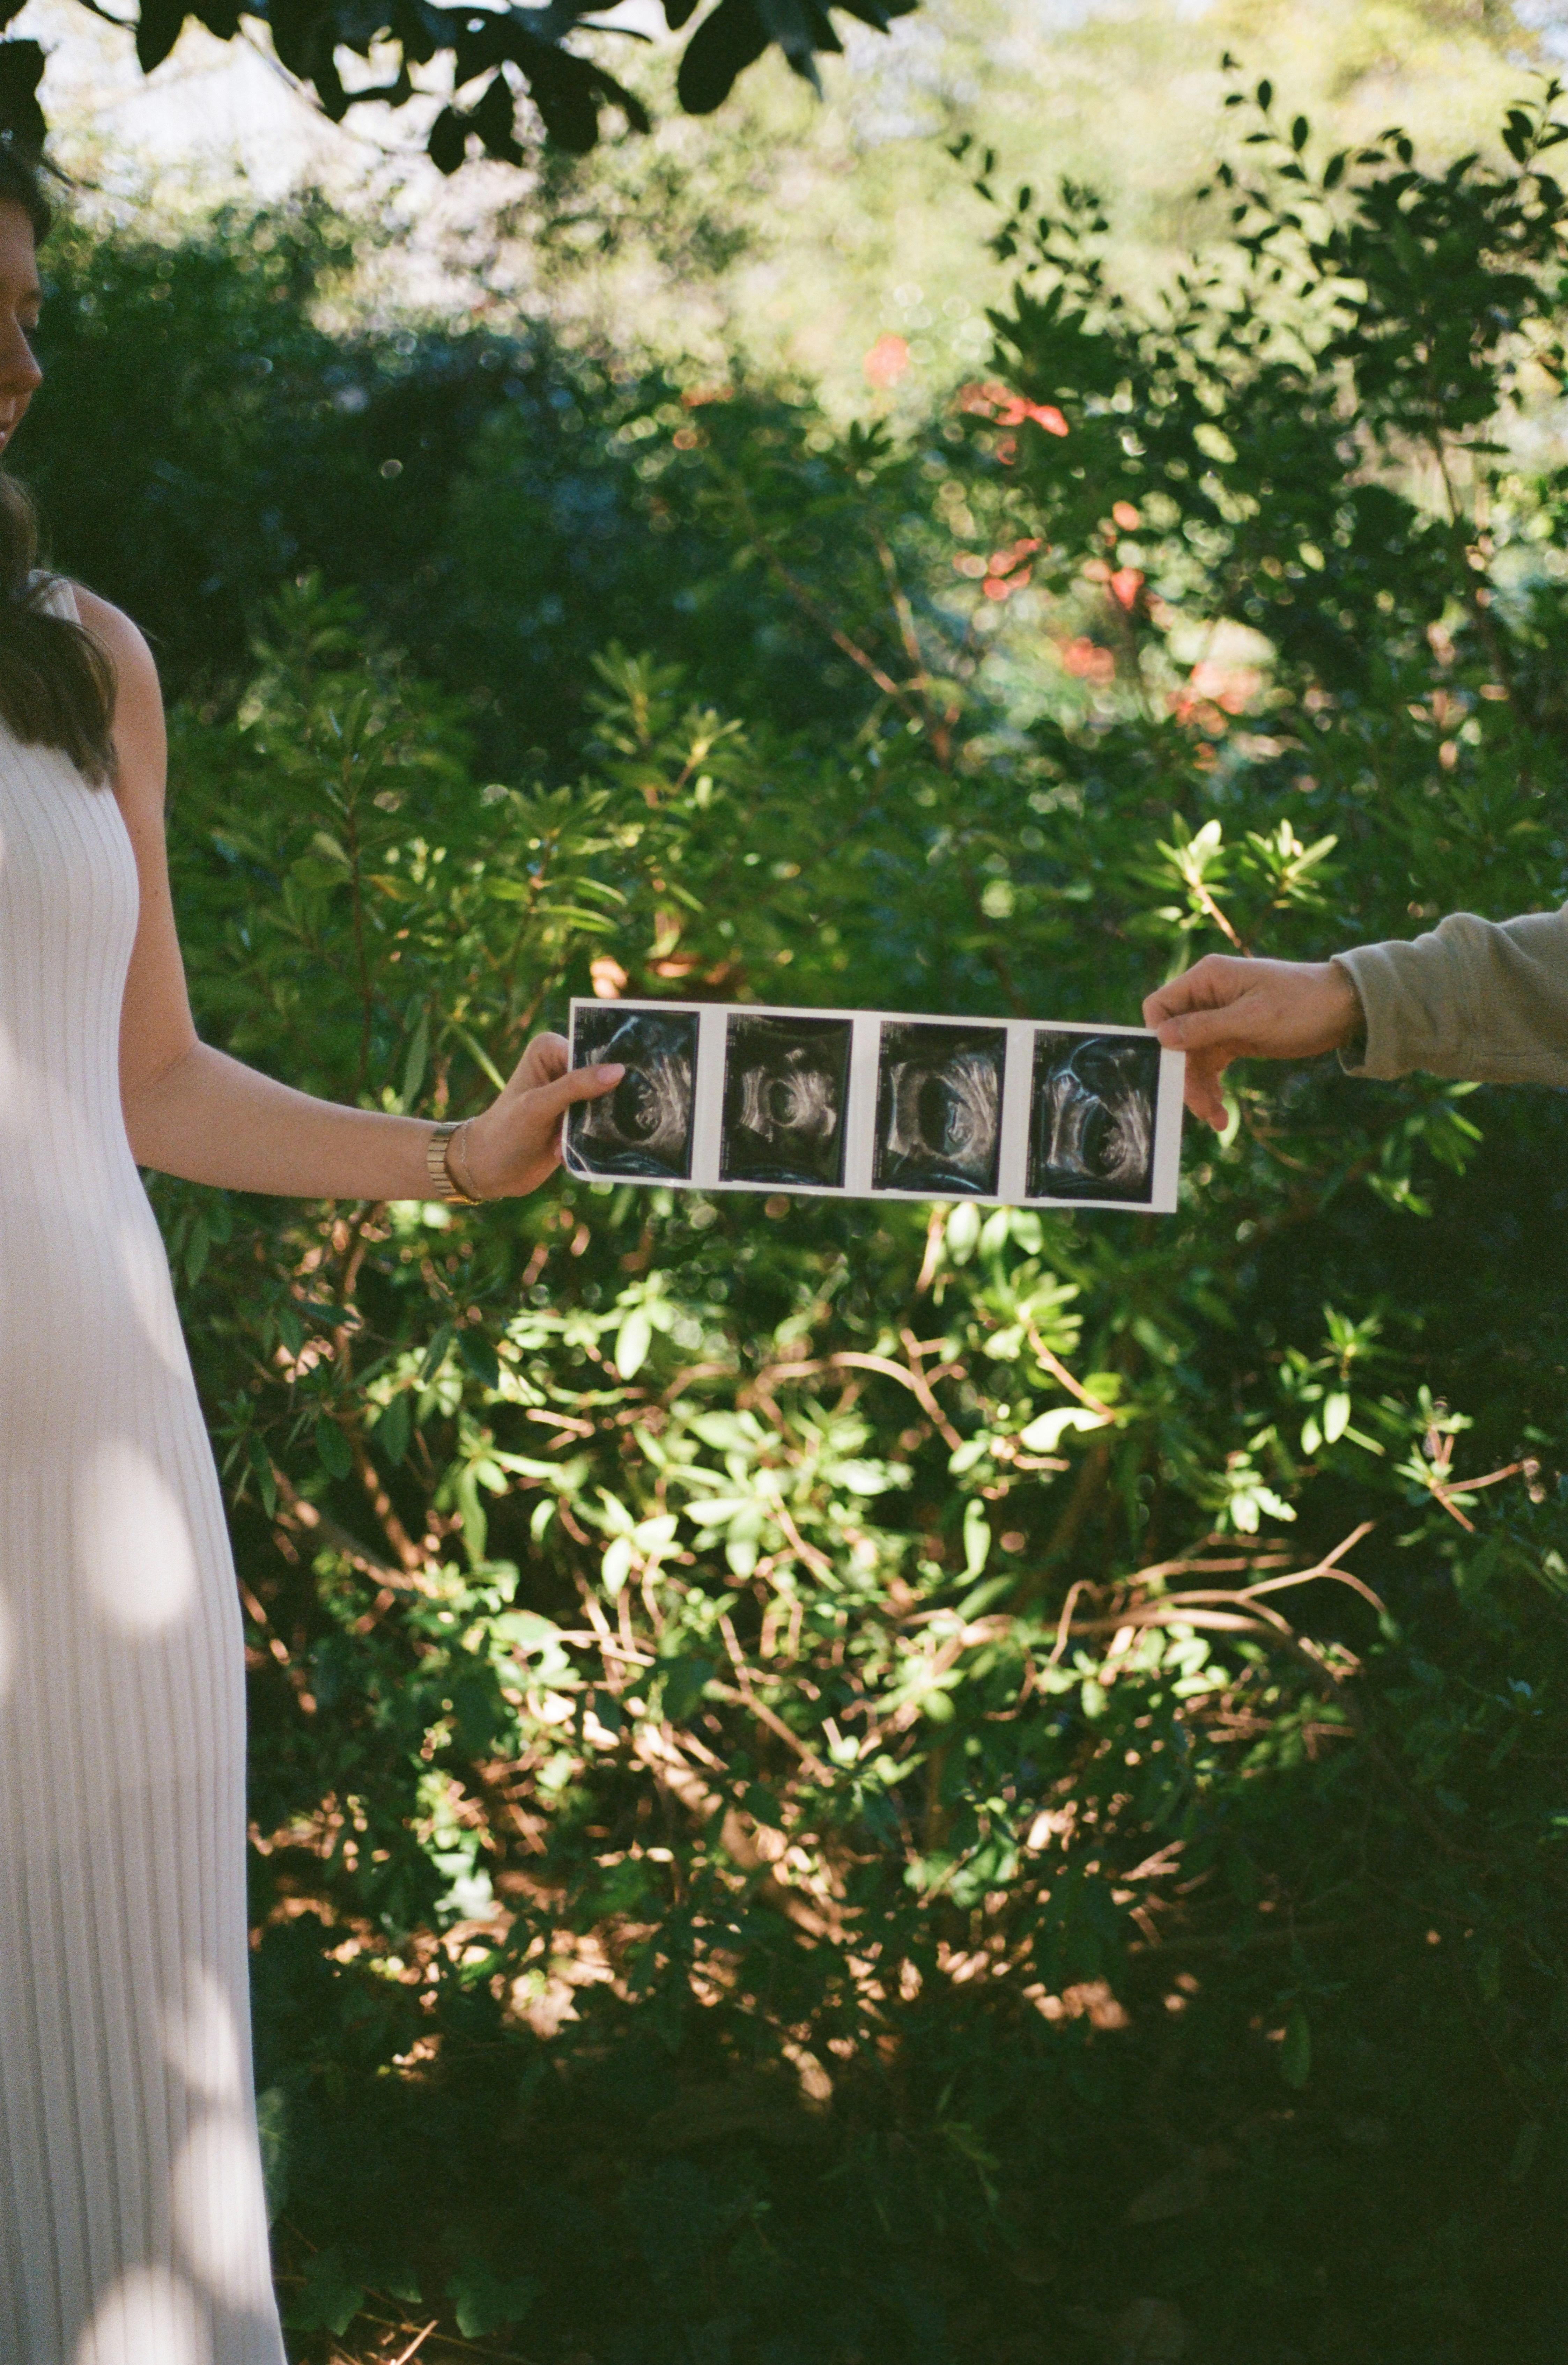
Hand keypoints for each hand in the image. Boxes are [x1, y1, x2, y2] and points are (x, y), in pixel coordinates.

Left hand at [458, 1032, 623, 1198]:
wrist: (492, 1171)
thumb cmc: (506, 1131)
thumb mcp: (538, 1105)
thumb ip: (576, 1085)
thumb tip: (618, 1070)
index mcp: (550, 1049)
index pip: (592, 1050)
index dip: (607, 1067)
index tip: (616, 1089)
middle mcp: (563, 1066)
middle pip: (604, 1075)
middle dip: (604, 1100)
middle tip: (588, 1122)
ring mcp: (573, 1094)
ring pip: (607, 1101)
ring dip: (595, 1125)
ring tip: (564, 1140)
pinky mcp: (579, 1117)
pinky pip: (602, 1123)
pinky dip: (592, 1138)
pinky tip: (564, 1151)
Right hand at [1142, 955, 1361, 1130]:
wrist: (1345, 1009)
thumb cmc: (1302, 1004)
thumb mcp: (1253, 1018)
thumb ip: (1205, 1027)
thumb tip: (1162, 1037)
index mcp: (1207, 979)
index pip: (1160, 1006)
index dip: (1159, 1037)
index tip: (1172, 1067)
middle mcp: (1208, 996)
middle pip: (1174, 1040)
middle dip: (1184, 1075)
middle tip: (1199, 1106)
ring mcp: (1220, 1018)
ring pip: (1192, 1059)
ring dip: (1199, 1089)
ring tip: (1215, 1118)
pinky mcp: (1233, 1038)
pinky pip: (1211, 1065)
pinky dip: (1213, 1087)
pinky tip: (1221, 1111)